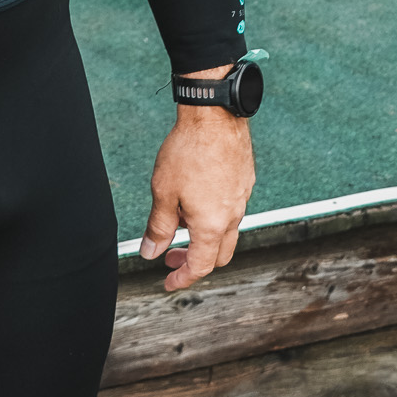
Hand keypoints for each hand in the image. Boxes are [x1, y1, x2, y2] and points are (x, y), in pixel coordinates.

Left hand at [140, 66, 255, 292]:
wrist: (214, 115)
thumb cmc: (188, 150)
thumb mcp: (164, 192)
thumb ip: (159, 227)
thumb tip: (151, 253)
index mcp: (213, 225)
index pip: (201, 266)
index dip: (182, 278)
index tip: (168, 282)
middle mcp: (233, 216)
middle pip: (219, 255)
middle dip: (195, 261)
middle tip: (172, 256)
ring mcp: (243, 198)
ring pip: (227, 231)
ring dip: (204, 236)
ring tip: (179, 221)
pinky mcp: (245, 181)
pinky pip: (232, 209)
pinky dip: (214, 216)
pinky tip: (195, 199)